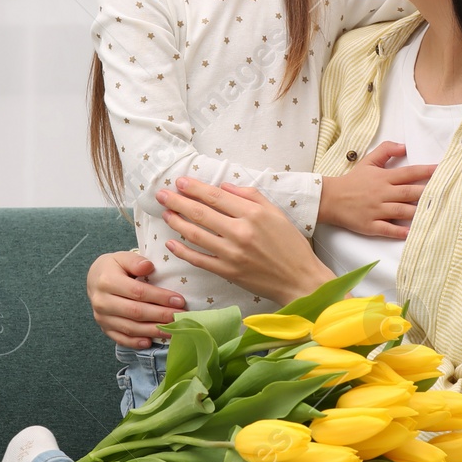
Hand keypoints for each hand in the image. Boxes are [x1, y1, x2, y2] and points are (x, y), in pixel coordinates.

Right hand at [87, 250, 186, 348]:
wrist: (94, 279)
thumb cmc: (113, 267)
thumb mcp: (122, 257)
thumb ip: (135, 261)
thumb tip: (149, 267)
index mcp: (107, 281)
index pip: (137, 292)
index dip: (159, 297)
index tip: (179, 300)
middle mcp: (102, 301)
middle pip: (135, 312)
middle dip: (161, 316)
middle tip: (181, 317)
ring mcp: (102, 317)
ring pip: (130, 328)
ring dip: (153, 331)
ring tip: (173, 330)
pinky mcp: (104, 328)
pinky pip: (121, 339)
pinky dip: (136, 343)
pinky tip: (150, 342)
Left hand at [157, 177, 335, 304]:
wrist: (299, 279)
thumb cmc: (290, 244)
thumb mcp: (276, 213)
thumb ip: (250, 196)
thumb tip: (224, 186)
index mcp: (253, 214)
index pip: (216, 196)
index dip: (195, 188)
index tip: (180, 181)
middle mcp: (240, 232)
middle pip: (201, 213)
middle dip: (178, 201)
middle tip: (162, 194)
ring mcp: (232, 254)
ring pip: (196, 235)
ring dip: (177, 223)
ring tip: (165, 213)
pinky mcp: (228, 271)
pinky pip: (199, 260)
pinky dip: (183, 251)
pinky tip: (171, 243)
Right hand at [320, 141, 434, 239]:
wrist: (330, 198)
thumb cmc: (352, 181)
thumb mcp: (367, 161)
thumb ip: (386, 151)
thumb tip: (404, 146)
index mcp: (383, 178)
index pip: (409, 173)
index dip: (426, 171)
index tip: (442, 170)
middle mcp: (382, 193)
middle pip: (409, 192)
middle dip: (428, 193)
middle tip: (445, 193)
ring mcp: (377, 210)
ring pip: (402, 211)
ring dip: (418, 212)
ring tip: (435, 213)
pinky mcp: (371, 225)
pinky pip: (388, 229)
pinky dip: (400, 231)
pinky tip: (412, 233)